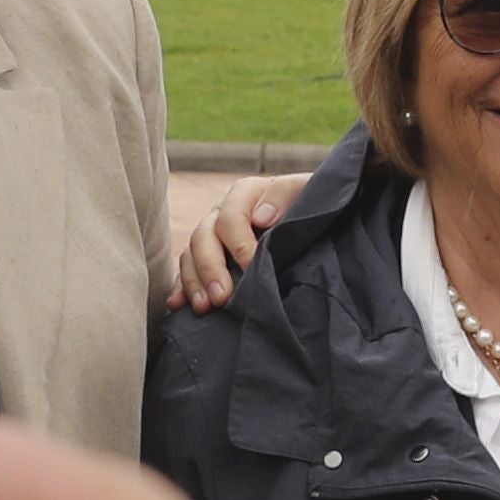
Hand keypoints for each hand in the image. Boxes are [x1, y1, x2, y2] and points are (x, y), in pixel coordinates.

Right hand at [159, 173, 302, 312]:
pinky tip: (178, 305)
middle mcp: (224, 212)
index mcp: (246, 194)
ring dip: (194, 282)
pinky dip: (181, 287)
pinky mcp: (210, 257)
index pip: (230, 217)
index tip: (252, 268)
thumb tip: (261, 218)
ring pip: (191, 254)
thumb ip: (285, 195)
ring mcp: (214, 236)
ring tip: (204, 308)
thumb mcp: (309, 191)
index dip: (238, 244)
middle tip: (222, 298)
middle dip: (210, 269)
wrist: (321, 222)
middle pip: (204, 236)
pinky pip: (186, 270)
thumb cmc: (315, 207)